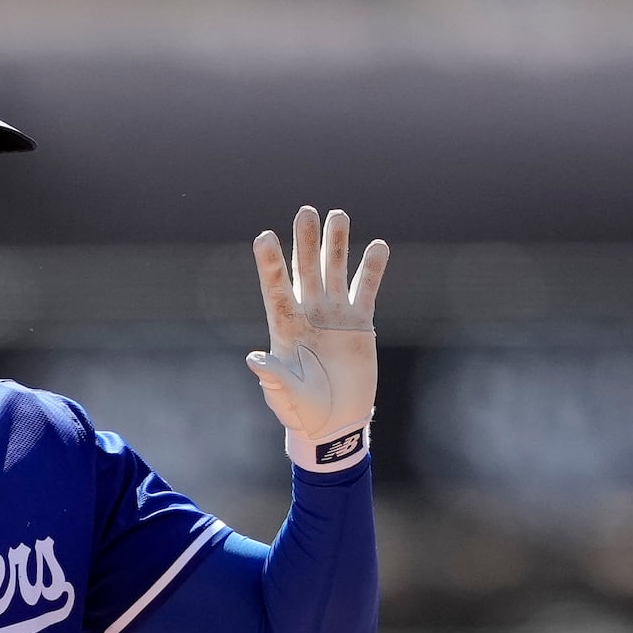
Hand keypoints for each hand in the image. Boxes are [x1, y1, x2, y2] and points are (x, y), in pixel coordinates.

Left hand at [247, 206, 387, 470]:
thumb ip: (273, 377)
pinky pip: (365, 289)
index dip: (270, 264)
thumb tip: (254, 359)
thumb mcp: (284, 395)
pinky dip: (372, 269)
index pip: (275, 289)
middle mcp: (307, 314)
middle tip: (305, 211)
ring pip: (334, 271)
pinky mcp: (359, 322)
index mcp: (284, 328)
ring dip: (336, 245)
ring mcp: (333, 315)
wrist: (333, 421)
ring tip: (338, 215)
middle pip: (304, 270)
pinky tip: (378, 245)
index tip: (264, 237)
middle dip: (305, 242)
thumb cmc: (301, 410)